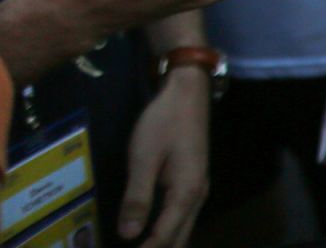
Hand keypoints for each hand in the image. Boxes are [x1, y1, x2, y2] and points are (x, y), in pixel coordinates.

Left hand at [118, 69, 209, 246]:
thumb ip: (137, 197)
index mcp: (186, 192)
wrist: (187, 92)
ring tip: (142, 246)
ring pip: (183, 230)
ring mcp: (197, 189)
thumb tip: (129, 235)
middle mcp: (197, 196)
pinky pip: (181, 218)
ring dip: (164, 243)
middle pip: (179, 239)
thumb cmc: (164, 122)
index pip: (165, 236)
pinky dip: (167, 232)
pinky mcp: (192, 182)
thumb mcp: (144, 157)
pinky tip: (151, 233)